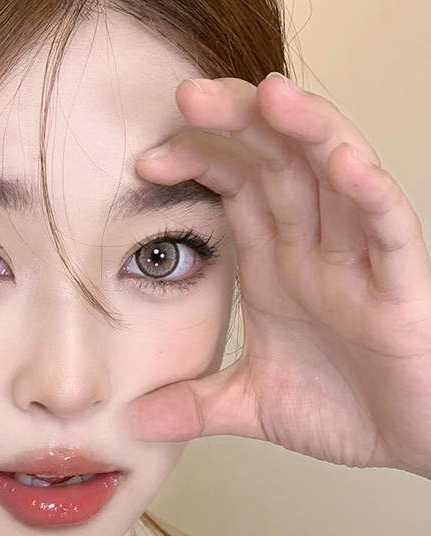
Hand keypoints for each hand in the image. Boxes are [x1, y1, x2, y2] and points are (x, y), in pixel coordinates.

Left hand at [128, 73, 430, 475]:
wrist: (414, 441)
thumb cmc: (348, 409)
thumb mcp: (252, 405)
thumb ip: (194, 406)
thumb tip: (132, 422)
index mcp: (278, 264)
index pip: (236, 187)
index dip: (197, 160)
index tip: (145, 161)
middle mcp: (316, 249)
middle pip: (279, 162)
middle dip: (238, 122)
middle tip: (188, 94)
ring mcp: (362, 262)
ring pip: (337, 175)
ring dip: (305, 131)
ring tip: (268, 94)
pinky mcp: (402, 287)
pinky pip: (390, 229)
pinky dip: (370, 195)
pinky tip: (344, 166)